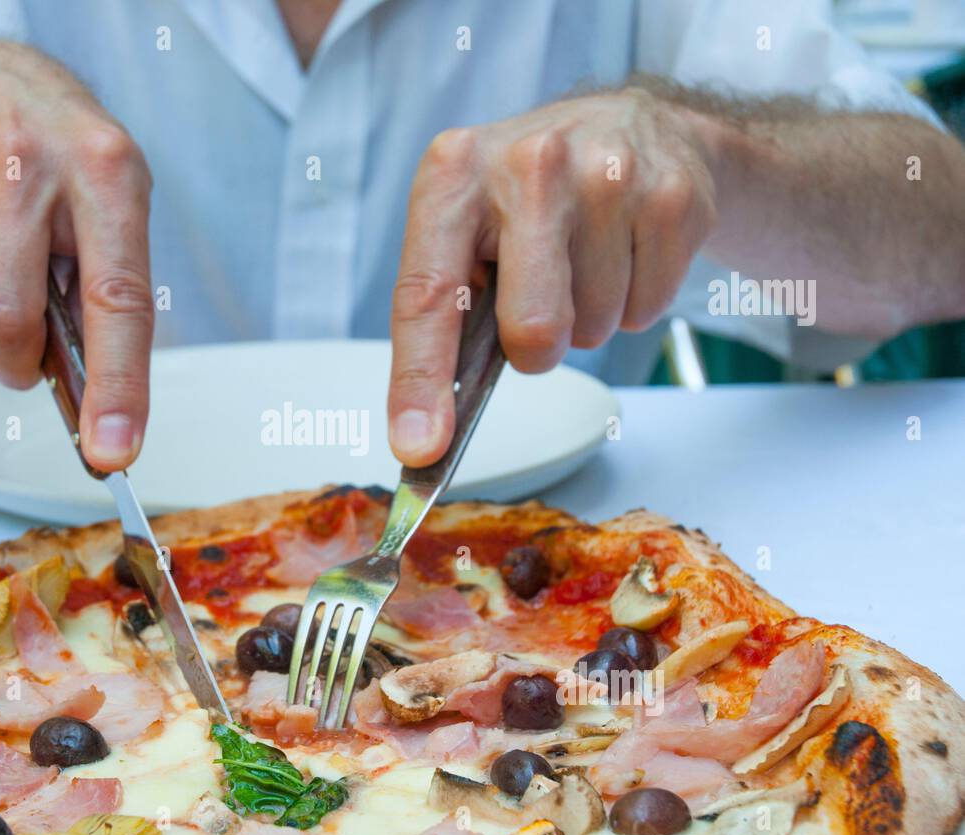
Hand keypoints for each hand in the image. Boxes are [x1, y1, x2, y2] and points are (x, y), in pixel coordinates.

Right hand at [0, 40, 152, 470]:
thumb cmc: (65, 157)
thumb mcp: (113, 202)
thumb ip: (109, 289)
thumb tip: (100, 399)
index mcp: (104, 169)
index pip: (115, 299)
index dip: (116, 384)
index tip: (112, 450)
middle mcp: (24, 160)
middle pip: (6, 319)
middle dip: (17, 361)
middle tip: (29, 355)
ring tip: (2, 250)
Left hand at [387, 88, 717, 465]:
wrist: (633, 128)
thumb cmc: (529, 199)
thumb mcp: (467, 228)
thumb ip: (443, 317)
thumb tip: (423, 436)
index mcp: (454, 173)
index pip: (428, 295)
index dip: (421, 381)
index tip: (420, 447)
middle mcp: (529, 161)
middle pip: (531, 327)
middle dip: (536, 348)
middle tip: (539, 308)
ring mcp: (609, 173)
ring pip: (596, 327)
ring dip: (588, 319)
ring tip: (584, 259)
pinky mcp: (674, 196)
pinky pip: (648, 311)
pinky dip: (635, 303)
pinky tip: (625, 251)